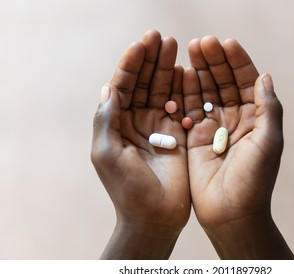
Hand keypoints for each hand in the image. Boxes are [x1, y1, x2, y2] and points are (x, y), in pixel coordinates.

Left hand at [91, 30, 189, 258]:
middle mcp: (137, 120)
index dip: (131, 63)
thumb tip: (109, 86)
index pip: (123, 85)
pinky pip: (181, 105)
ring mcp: (159, 126)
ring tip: (175, 46)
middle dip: (151, 59)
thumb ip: (106, 119)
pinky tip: (187, 72)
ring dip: (167, 68)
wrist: (154, 216)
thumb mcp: (106, 153)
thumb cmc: (127, 189)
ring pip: (162, 90)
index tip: (143, 43)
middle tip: (162, 37)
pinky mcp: (178, 134)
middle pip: (143, 82)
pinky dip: (184, 88)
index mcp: (117, 123)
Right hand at [184, 36, 293, 258]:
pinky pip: (189, 109)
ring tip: (190, 50)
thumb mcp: (269, 141)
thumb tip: (265, 75)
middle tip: (202, 42)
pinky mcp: (195, 137)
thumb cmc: (255, 179)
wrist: (232, 213)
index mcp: (256, 117)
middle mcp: (235, 118)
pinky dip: (184, 91)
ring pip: (205, 91)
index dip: (238, 61)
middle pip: (224, 82)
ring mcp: (214, 126)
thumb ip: (269, 108)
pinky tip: (179, 74)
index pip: (247, 81)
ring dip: (198, 71)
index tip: (226, 43)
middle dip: (214, 61)